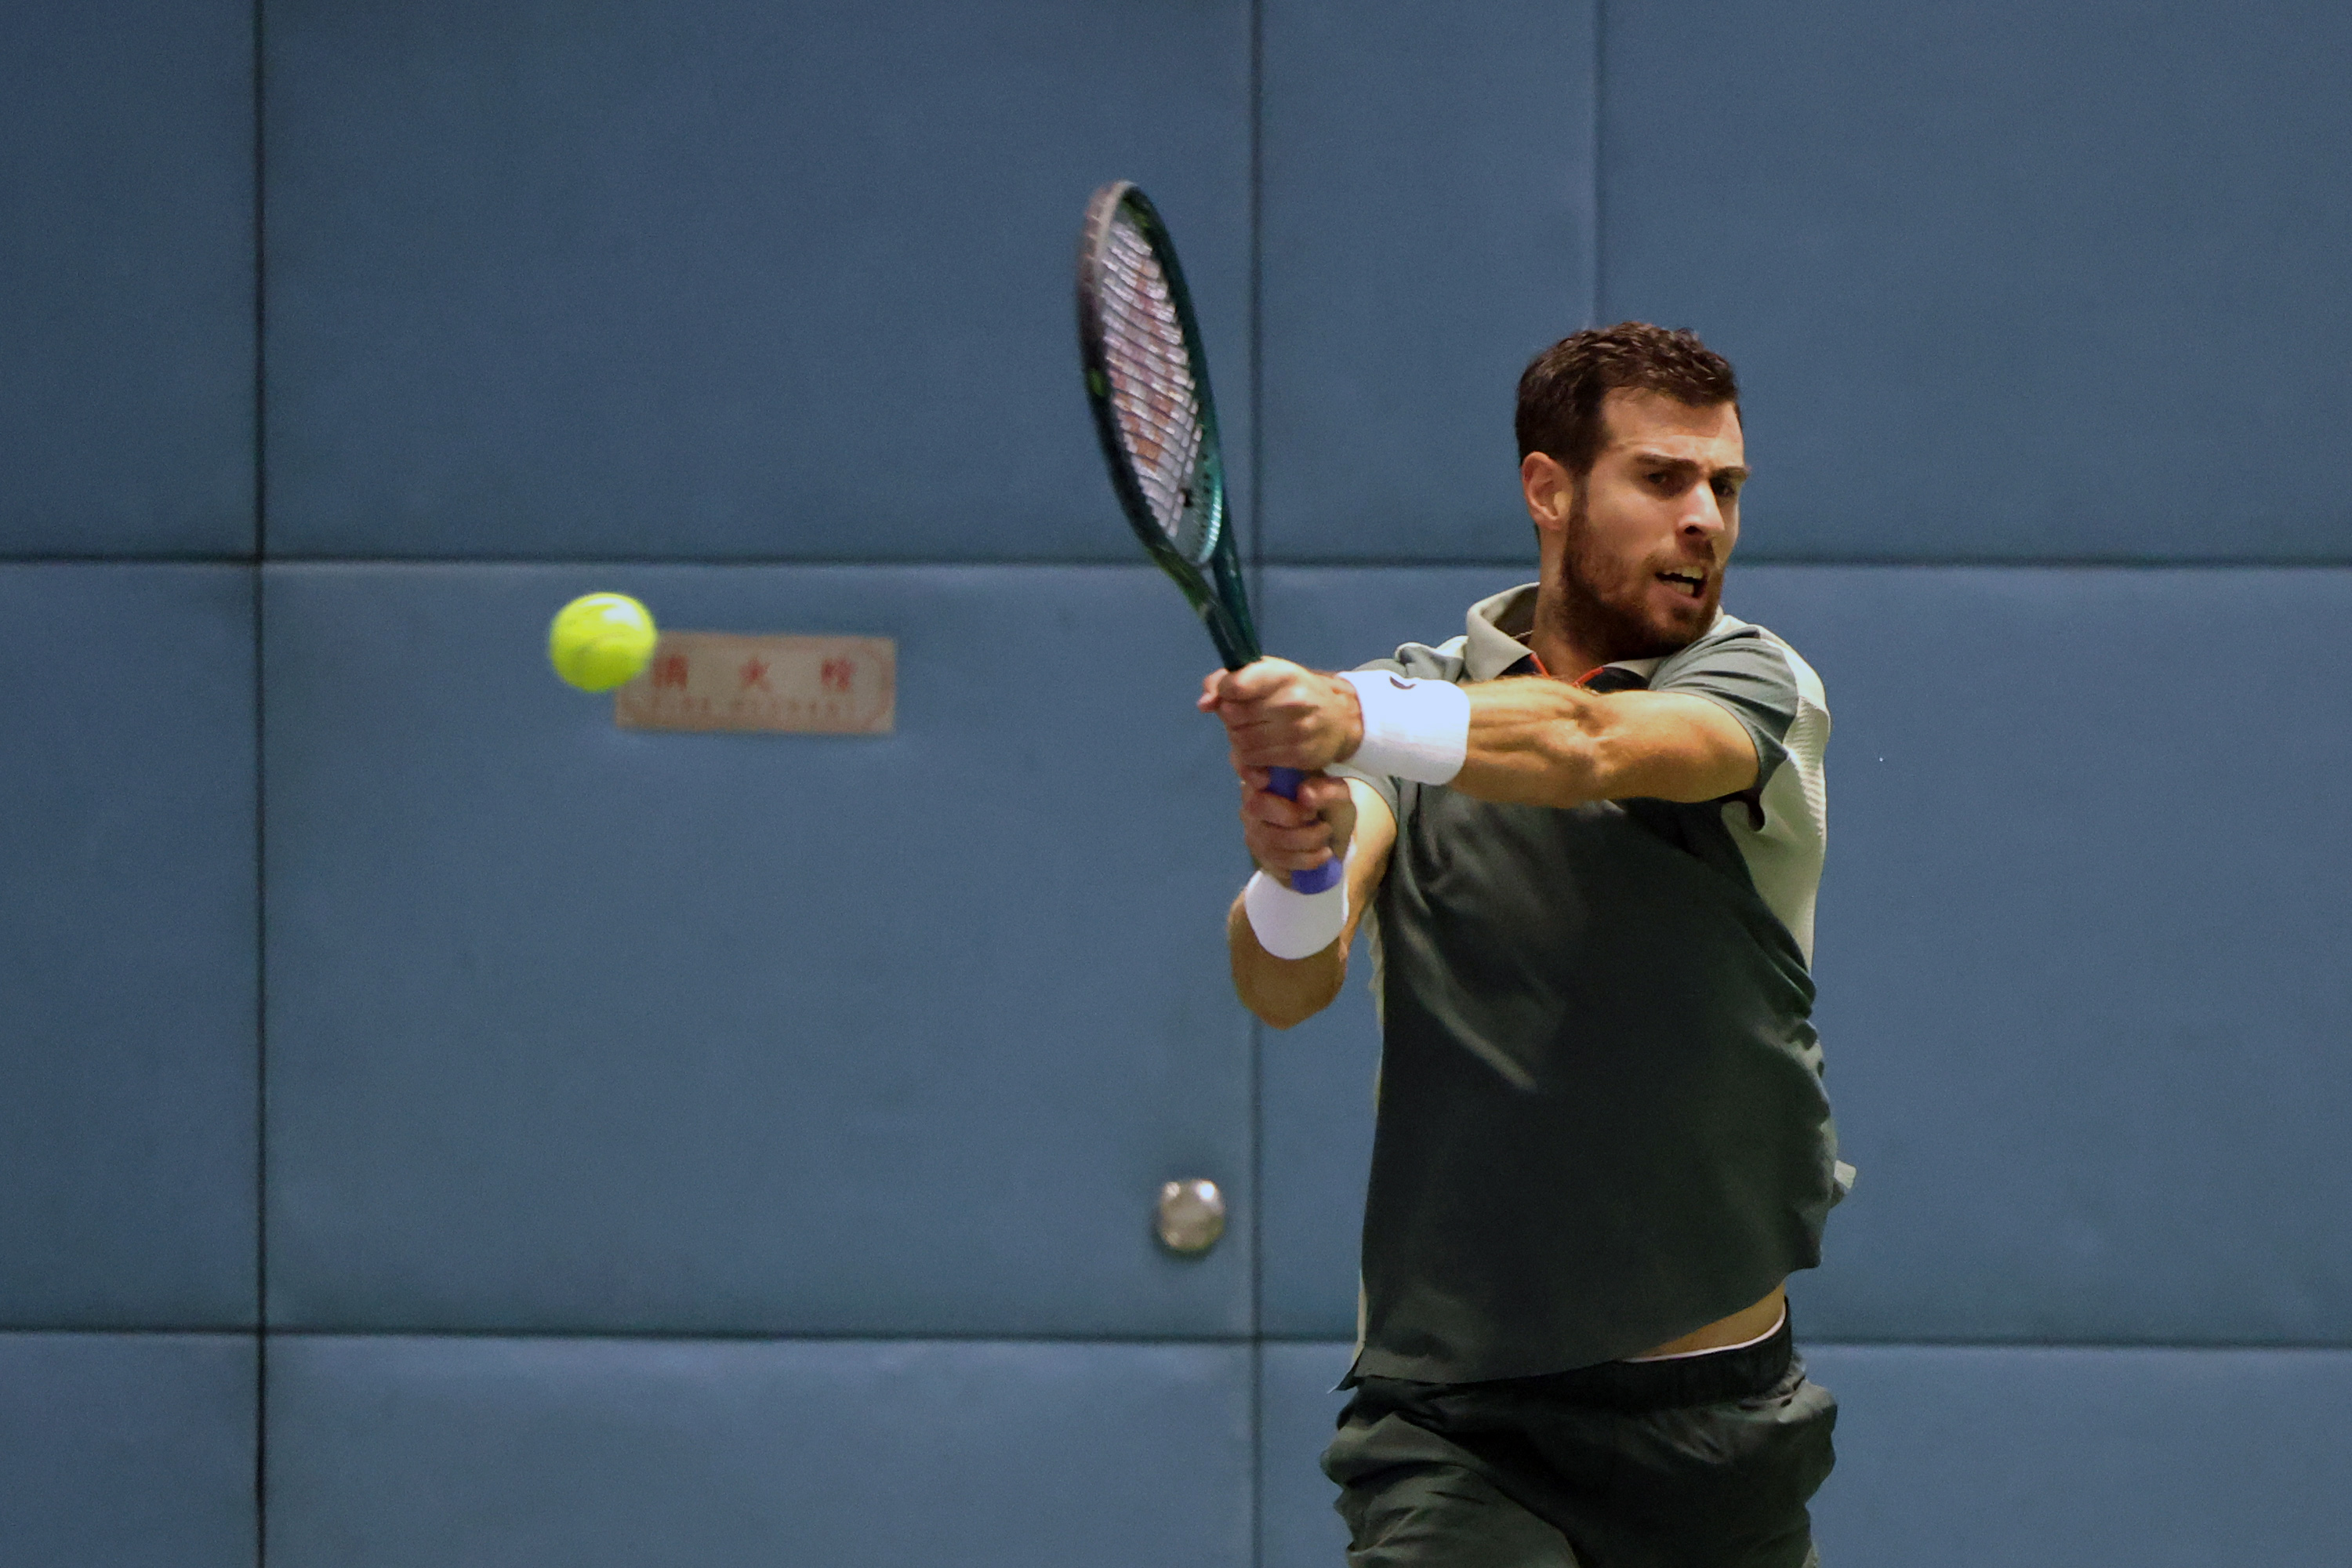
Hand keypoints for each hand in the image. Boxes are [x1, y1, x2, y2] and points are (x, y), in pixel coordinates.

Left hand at [1195, 658, 1363, 773]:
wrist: (1339, 718)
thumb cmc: (1294, 691)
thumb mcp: (1265, 673)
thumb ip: (1225, 680)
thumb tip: (1204, 704)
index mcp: (1282, 674)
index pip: (1235, 685)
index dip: (1224, 691)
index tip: (1232, 692)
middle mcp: (1292, 701)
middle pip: (1232, 716)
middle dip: (1231, 717)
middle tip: (1244, 715)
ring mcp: (1298, 731)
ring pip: (1240, 741)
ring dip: (1239, 738)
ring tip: (1253, 730)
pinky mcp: (1300, 756)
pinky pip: (1254, 760)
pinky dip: (1250, 756)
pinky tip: (1263, 747)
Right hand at [1234, 766, 1357, 884]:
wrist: (1333, 839)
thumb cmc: (1330, 806)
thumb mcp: (1339, 795)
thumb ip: (1327, 791)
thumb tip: (1305, 794)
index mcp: (1269, 772)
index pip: (1245, 765)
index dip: (1249, 772)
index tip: (1266, 780)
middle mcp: (1252, 796)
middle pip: (1255, 806)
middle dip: (1290, 816)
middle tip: (1316, 815)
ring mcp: (1252, 826)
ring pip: (1268, 838)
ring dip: (1305, 841)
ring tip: (1326, 834)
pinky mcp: (1259, 853)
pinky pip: (1275, 860)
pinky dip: (1305, 859)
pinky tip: (1323, 853)